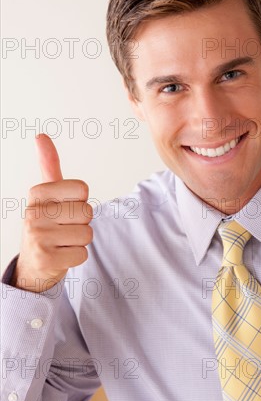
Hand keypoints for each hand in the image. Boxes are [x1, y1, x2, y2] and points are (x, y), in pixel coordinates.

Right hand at [12, 134, 92, 291]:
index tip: (65, 209)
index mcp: (37, 193)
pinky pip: (83, 254)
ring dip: (80, 241)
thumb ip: (49, 165)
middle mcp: (33, 213)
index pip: (82, 189)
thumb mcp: (47, 194)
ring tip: (63, 242)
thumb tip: (41, 136)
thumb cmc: (46, 224)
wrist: (33, 265)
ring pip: (87, 234)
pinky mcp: (46, 260)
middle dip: (82, 223)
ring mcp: (38, 237)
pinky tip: (61, 256)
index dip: (80, 201)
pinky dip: (76, 257)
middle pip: (87, 212)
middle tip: (64, 228)